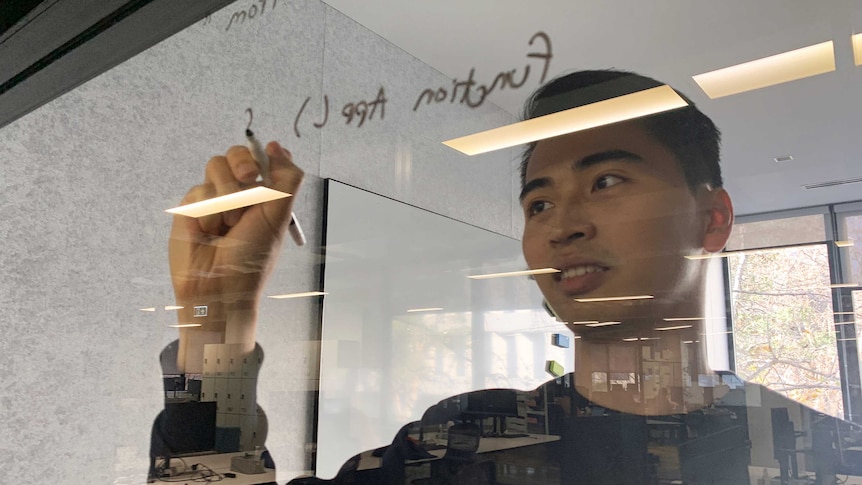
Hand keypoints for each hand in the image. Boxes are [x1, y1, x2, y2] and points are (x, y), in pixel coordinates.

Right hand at [169, 141, 302, 333]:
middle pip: (236, 153)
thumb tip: (277, 146)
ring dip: (227, 194)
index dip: (262, 156)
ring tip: (228, 223)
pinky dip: (207, 211)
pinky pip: (198, 190)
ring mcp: (213, 198)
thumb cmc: (253, 256)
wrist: (219, 286)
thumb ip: (286, 180)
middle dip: (243, 163)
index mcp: (263, 195)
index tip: (263, 171)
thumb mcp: (278, 217)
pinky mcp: (190, 206)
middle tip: (248, 179)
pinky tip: (208, 232)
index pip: (262, 157)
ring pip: (216, 166)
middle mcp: (239, 192)